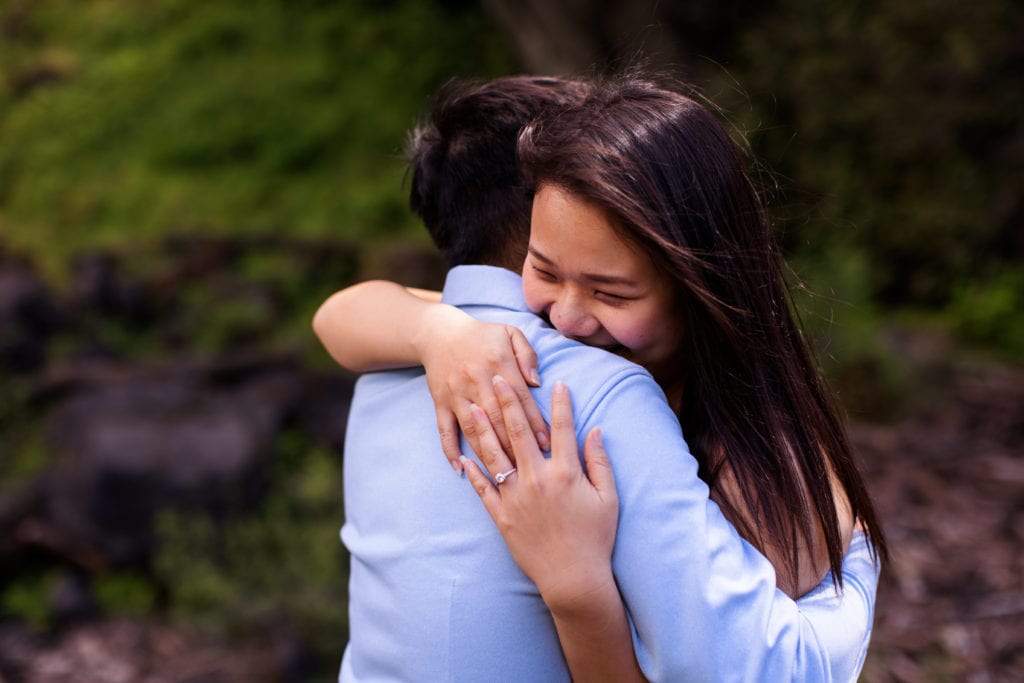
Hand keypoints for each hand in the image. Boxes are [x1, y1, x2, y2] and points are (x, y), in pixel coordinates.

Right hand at [414, 305, 549, 471]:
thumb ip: (527, 355)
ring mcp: (457, 394)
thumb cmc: (483, 336)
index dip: (534, 421)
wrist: (440, 333)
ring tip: (504, 475)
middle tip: (531, 466)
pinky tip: (460, 469)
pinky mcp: (441, 403)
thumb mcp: (509, 333)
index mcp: (498, 363)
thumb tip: (537, 382)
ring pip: (475, 429)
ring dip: (489, 453)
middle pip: (498, 419)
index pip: (520, 398)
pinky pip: (445, 430)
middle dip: (516, 444)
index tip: (547, 443)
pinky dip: (450, 450)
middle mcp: (477, 381)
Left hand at [460, 376, 618, 613]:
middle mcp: (538, 479)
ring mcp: (516, 497)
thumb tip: (595, 431)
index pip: (562, 429)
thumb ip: (599, 462)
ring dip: (483, 429)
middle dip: (507, 402)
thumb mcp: (608, 498)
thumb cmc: (595, 538)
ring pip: (496, 455)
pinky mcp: (502, 516)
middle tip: (497, 378)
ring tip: (472, 406)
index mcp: (565, 473)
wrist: (573, 577)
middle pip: (520, 432)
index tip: (557, 383)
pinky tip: (463, 456)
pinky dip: (473, 472)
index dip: (561, 404)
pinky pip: (484, 489)